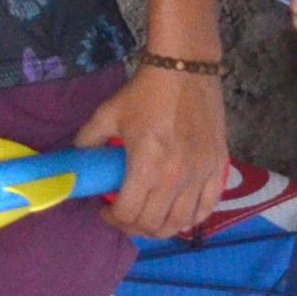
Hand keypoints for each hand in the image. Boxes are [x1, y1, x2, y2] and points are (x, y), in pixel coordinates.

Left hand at [81, 61, 228, 239]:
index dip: (111, 218)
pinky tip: (179, 213)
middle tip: (123, 216)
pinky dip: (192, 218)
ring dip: (161, 228)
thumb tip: (77, 161)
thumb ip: (88, 141)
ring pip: (181, 222)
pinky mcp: (219, 167)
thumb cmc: (145, 92)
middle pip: (153, 224)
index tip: (104, 209)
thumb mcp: (108, 114)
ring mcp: (201, 174)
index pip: (128, 213)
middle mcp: (177, 178)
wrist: (186, 67)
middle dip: (132, 226)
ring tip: (149, 219)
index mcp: (147, 167)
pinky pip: (208, 207)